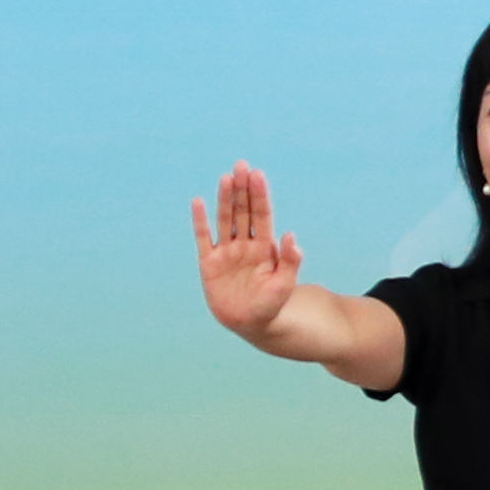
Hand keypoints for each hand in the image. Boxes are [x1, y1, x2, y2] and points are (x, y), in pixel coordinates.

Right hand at [192, 162, 304, 343]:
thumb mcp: (285, 285)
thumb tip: (291, 236)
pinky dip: (200, 221)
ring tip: (226, 178)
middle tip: (242, 166)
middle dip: (243, 189)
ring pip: (225, 219)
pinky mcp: (209, 263)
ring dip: (225, 199)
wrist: (250, 323)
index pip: (262, 215)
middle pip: (243, 211)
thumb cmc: (271, 305)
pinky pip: (203, 238)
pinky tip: (198, 202)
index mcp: (265, 247)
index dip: (260, 195)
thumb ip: (290, 261)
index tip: (258, 175)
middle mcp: (245, 244)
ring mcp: (227, 252)